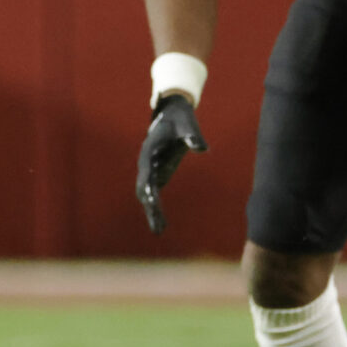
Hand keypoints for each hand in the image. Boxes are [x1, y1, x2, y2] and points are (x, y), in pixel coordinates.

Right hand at [135, 92, 205, 235]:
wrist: (172, 115)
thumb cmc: (180, 119)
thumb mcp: (187, 124)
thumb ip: (193, 136)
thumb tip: (202, 148)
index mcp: (150, 150)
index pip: (147, 170)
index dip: (148, 185)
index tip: (150, 200)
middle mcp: (146, 163)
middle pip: (143, 187)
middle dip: (149, 205)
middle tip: (157, 222)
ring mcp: (150, 170)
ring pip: (146, 195)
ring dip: (151, 212)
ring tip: (159, 230)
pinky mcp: (157, 175)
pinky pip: (154, 196)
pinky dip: (156, 210)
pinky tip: (161, 226)